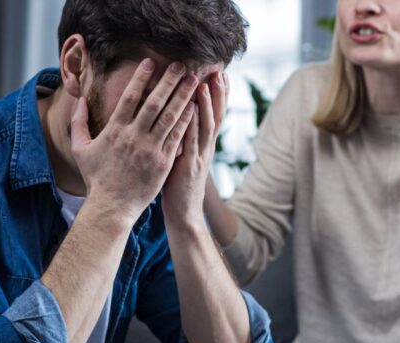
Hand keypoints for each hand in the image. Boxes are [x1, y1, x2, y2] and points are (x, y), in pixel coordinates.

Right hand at [70, 59, 198, 223]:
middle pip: (154, 102)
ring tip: (192, 80)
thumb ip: (78, 123)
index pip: (129, 98)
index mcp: (115, 131)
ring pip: (170, 117)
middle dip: (168, 81)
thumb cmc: (96, 179)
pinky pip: (177, 136)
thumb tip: (78, 100)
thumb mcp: (80, 149)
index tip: (150, 62)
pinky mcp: (164, 162)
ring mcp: (151, 150)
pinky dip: (186, 120)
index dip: (140, 78)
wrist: (112, 207)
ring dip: (183, 96)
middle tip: (180, 64)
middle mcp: (134, 137)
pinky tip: (195, 106)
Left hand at [162, 72, 228, 223]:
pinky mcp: (189, 166)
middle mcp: (205, 148)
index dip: (219, 95)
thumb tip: (179, 119)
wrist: (184, 214)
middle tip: (220, 70)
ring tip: (204, 83)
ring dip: (206, 104)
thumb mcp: (184, 157)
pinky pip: (190, 141)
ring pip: (205, 126)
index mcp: (204, 145)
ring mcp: (199, 156)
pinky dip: (191, 124)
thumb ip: (184, 139)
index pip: (215, 114)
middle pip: (216, 115)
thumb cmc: (179, 186)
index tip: (221, 74)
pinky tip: (190, 110)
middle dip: (218, 93)